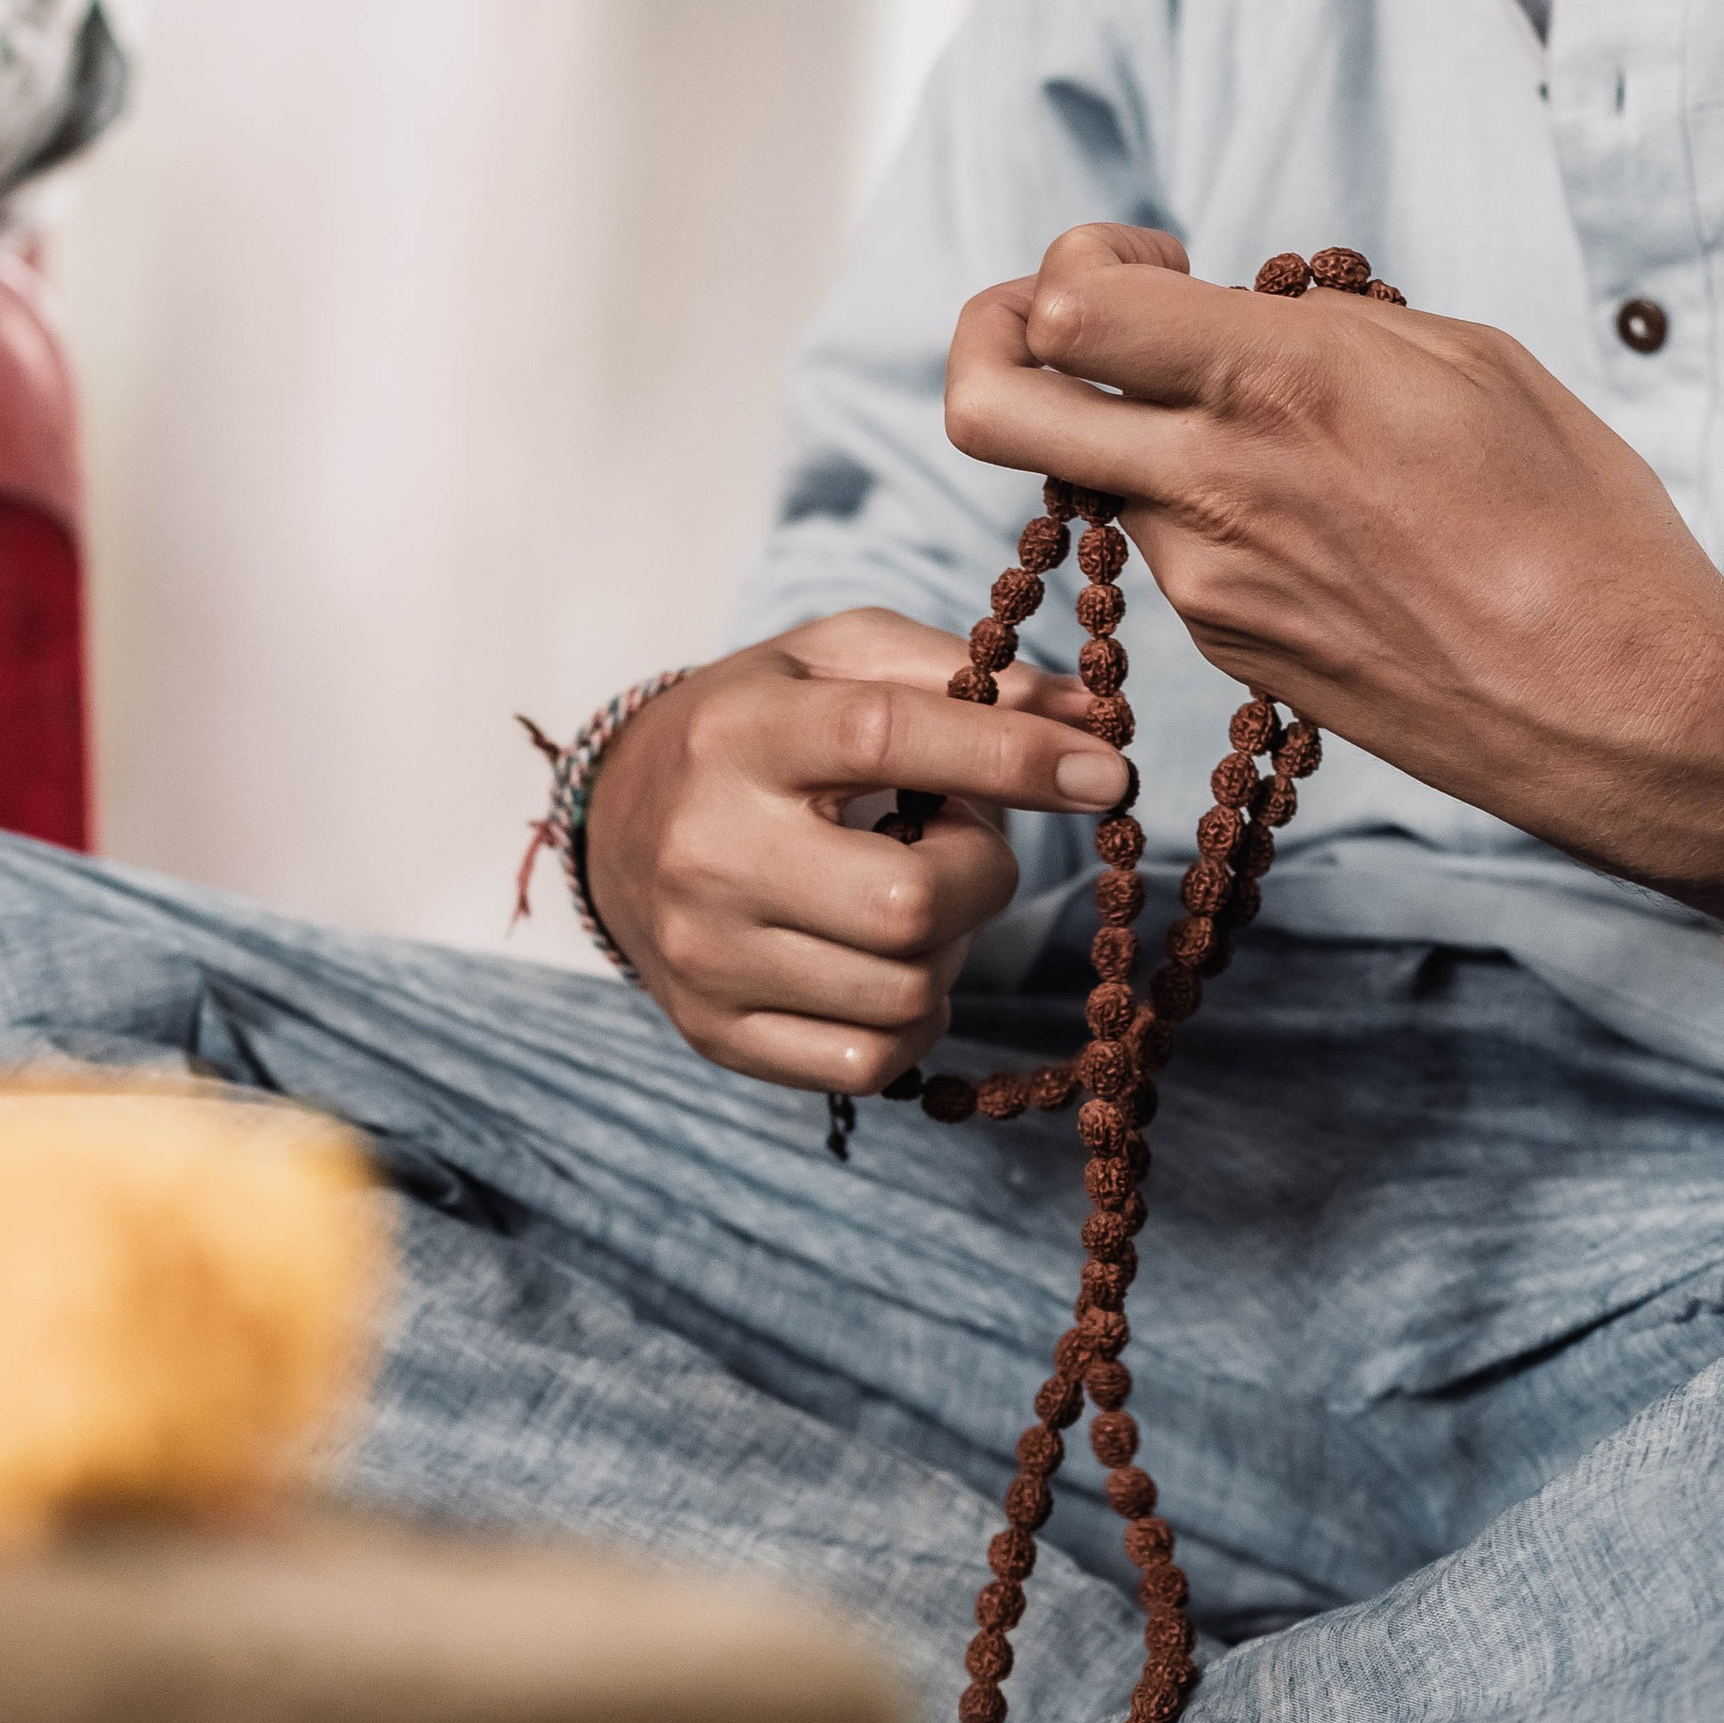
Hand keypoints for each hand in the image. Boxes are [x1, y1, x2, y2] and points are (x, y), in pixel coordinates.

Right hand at [581, 610, 1127, 1093]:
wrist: (618, 825)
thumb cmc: (759, 728)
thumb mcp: (838, 660)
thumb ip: (962, 672)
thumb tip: (1089, 721)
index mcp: (741, 733)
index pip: (886, 737)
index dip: (1012, 758)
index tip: (1105, 774)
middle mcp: (709, 848)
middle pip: (908, 902)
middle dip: (979, 874)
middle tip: (955, 842)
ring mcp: (706, 954)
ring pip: (902, 993)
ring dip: (948, 949)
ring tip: (907, 896)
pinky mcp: (715, 1033)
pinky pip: (870, 1062)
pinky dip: (912, 1020)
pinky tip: (886, 965)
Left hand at [942, 225, 1723, 908]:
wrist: (1614, 707)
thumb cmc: (1580, 521)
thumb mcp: (1467, 360)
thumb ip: (1319, 326)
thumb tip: (1238, 317)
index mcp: (1279, 383)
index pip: (1069, 308)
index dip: (1077, 263)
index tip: (1152, 266)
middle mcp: (1213, 484)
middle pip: (988, 406)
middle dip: (991, 339)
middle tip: (1062, 325)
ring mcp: (1205, 580)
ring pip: (1091, 477)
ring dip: (1133, 434)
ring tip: (1263, 434)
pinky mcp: (1227, 645)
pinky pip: (1166, 550)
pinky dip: (1201, 509)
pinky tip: (1313, 516)